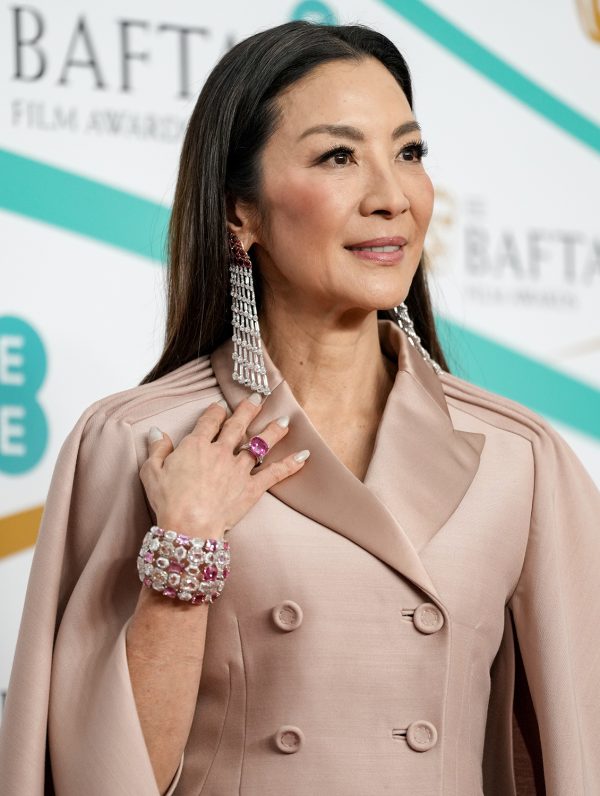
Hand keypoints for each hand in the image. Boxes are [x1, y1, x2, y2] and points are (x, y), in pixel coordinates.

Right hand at [139, 395, 309, 536]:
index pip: (209, 420)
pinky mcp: (252, 488)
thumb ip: (157, 449)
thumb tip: (157, 432)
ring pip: (260, 444)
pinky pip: (275, 473)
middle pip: (237, 425)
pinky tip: (304, 456)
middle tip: (257, 397)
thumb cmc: (168, 501)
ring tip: (285, 420)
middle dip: (248, 409)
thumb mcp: (151, 472)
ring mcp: (238, 469)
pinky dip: (291, 465)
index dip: (215, 411)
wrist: (189, 526)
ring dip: (273, 431)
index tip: (220, 406)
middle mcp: (220, 452)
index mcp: (196, 446)